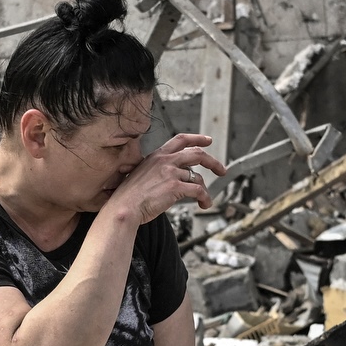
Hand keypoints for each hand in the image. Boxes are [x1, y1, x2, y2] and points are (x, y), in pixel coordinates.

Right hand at [106, 133, 226, 225]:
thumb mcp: (141, 173)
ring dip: (205, 190)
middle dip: (213, 162)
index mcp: (157, 155)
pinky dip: (205, 198)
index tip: (208, 140)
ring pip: (198, 178)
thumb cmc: (129, 196)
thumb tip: (171, 176)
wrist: (124, 207)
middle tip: (221, 170)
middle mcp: (165, 160)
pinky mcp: (175, 187)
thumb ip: (156, 170)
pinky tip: (204, 204)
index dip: (197, 138)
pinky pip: (198, 191)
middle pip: (197, 154)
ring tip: (205, 201)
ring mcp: (171, 173)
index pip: (181, 139)